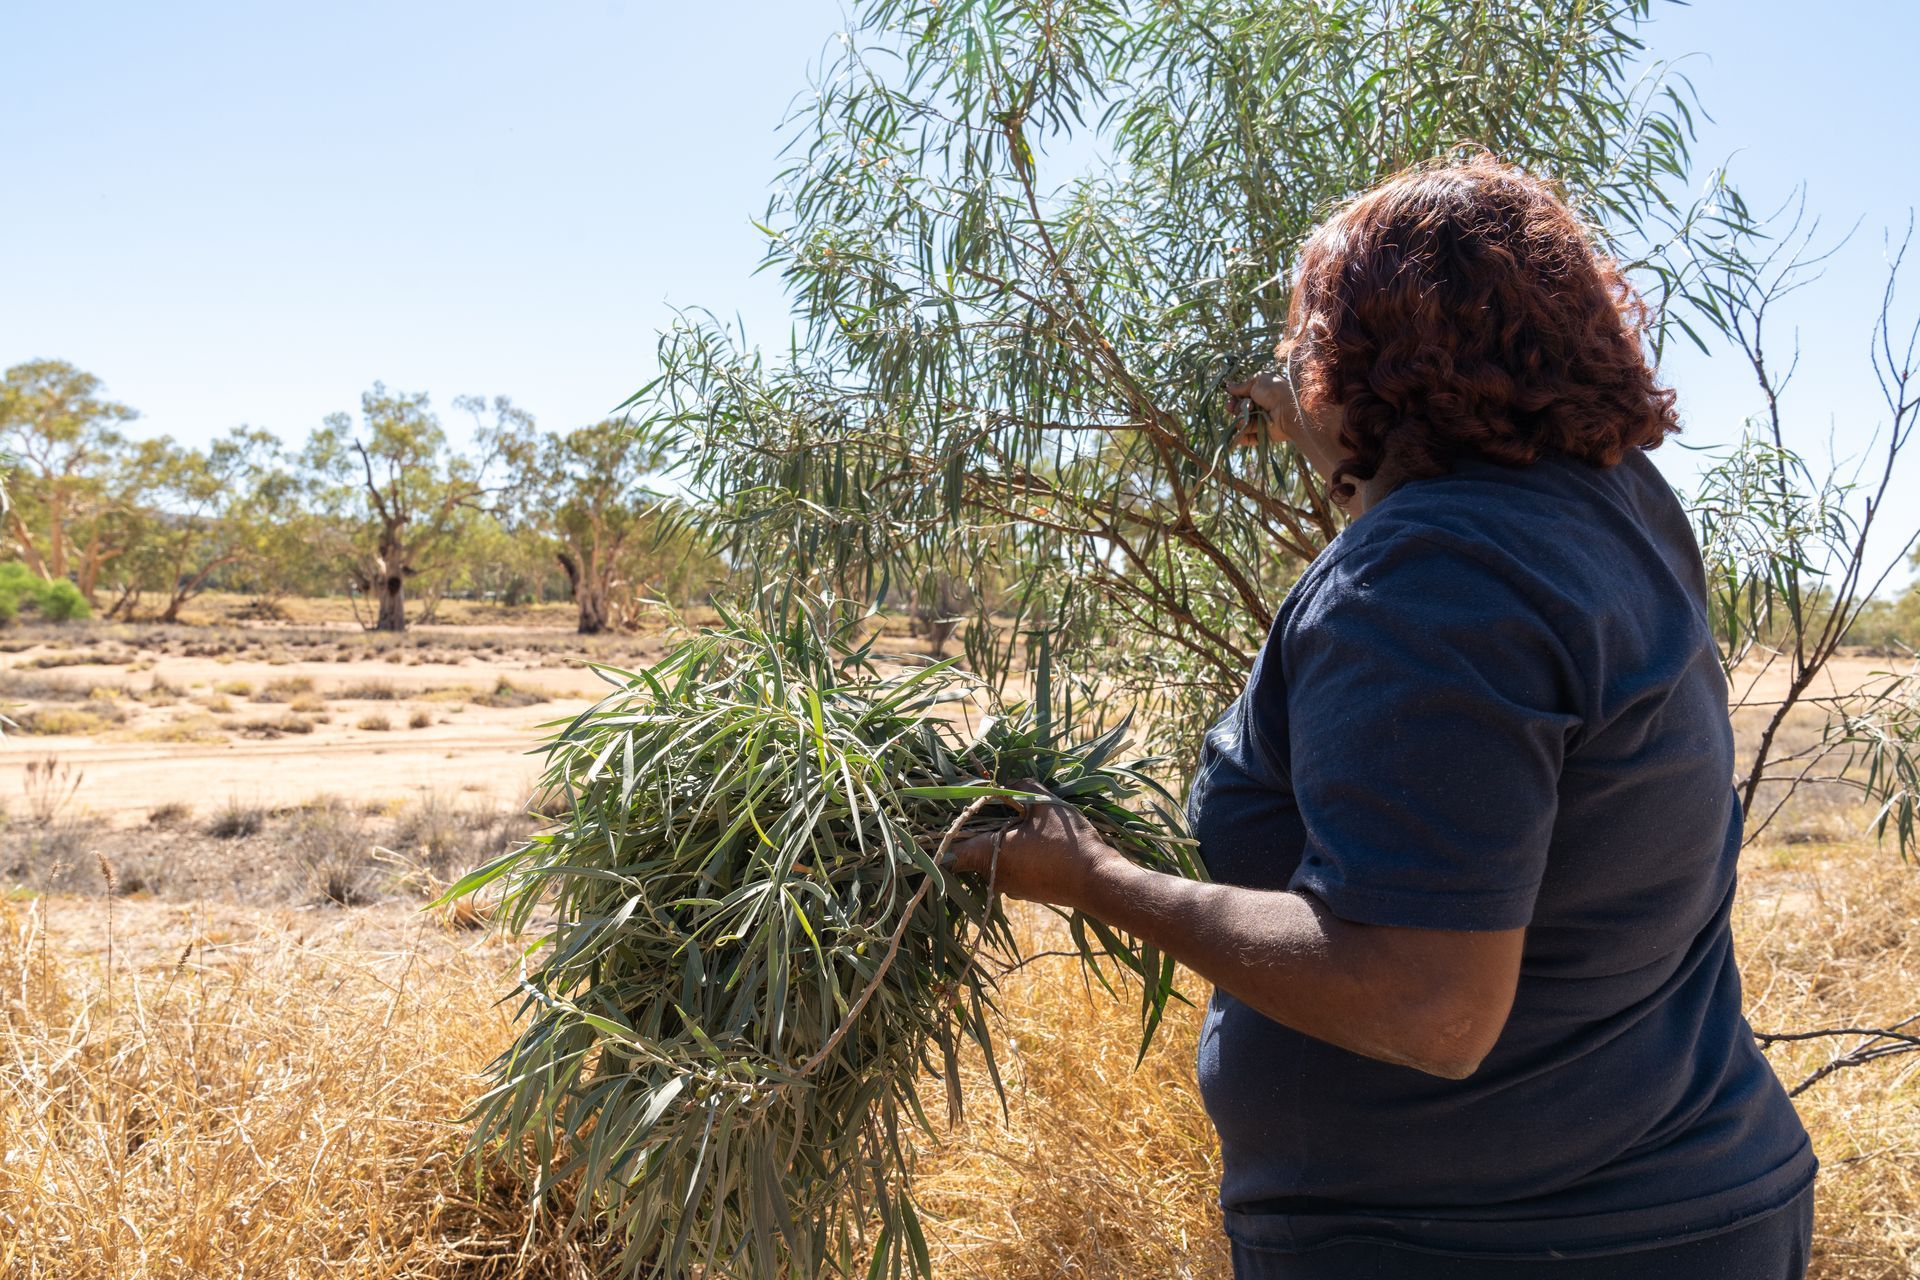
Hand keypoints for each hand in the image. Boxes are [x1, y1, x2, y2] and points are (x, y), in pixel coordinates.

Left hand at [943, 781, 1129, 911]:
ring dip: (1000, 843)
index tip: (956, 817)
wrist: (1097, 880)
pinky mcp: (1027, 893)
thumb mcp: (1043, 804)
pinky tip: (1036, 841)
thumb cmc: (1066, 841)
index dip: (946, 836)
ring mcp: (1011, 889)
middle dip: (979, 831)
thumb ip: (1019, 788)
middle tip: (993, 809)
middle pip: (972, 854)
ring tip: (1019, 822)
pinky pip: (1011, 871)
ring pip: (993, 863)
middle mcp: (993, 878)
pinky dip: (1016, 856)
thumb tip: (1004, 784)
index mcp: (988, 855)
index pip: (950, 852)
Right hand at [1225, 366, 1304, 446]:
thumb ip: (1242, 386)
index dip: (1234, 399)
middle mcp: (1261, 406)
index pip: (1241, 397)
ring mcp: (1262, 421)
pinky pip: (1249, 438)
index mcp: (1260, 392)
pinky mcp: (1264, 434)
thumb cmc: (1274, 392)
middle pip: (1240, 410)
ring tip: (1243, 419)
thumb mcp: (1257, 382)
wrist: (1288, 409)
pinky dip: (1242, 437)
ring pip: (1243, 423)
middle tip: (1236, 408)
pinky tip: (1237, 435)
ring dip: (1240, 420)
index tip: (1231, 400)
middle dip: (1236, 409)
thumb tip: (1228, 385)